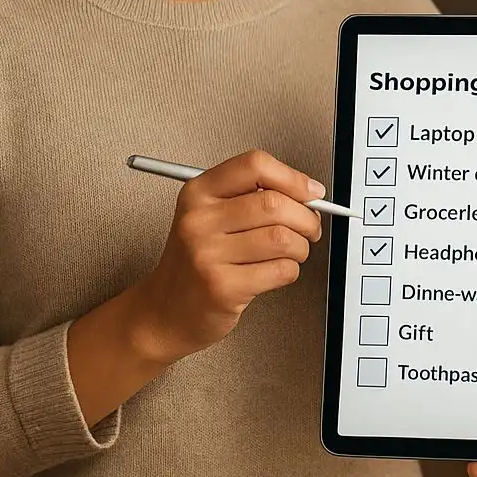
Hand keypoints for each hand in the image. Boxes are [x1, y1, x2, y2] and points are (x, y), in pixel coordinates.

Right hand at [130, 149, 324, 364]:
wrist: (165, 311)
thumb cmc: (197, 261)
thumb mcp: (211, 216)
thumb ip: (252, 196)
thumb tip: (309, 192)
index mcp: (198, 193)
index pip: (254, 165)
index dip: (293, 178)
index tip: (312, 192)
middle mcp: (198, 220)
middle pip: (274, 203)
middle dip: (306, 217)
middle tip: (310, 228)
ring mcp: (207, 255)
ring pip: (282, 238)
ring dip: (300, 247)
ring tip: (292, 252)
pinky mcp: (222, 288)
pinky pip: (280, 270)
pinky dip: (290, 270)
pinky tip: (275, 271)